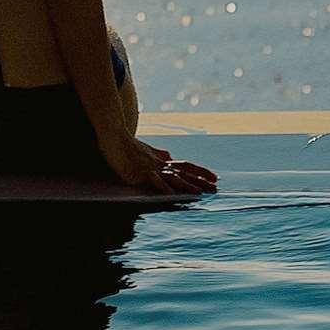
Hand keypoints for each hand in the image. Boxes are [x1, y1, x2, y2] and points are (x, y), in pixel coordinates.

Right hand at [103, 136, 217, 195]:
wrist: (113, 135)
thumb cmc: (127, 144)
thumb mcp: (146, 150)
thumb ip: (158, 153)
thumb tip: (169, 155)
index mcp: (162, 160)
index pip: (186, 166)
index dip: (201, 172)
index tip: (214, 178)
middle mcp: (160, 163)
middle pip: (184, 172)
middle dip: (200, 181)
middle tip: (215, 189)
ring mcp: (150, 167)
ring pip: (173, 177)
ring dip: (186, 185)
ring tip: (199, 193)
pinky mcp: (139, 172)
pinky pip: (154, 180)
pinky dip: (163, 187)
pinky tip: (171, 194)